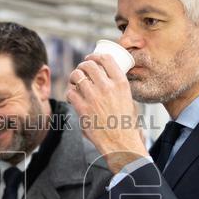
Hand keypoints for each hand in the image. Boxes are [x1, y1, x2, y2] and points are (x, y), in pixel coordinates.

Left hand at [67, 53, 147, 173]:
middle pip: (89, 65)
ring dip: (73, 77)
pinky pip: (70, 93)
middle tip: (81, 70)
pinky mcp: (83, 109)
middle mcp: (107, 87)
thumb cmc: (126, 124)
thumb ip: (117, 89)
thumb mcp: (128, 100)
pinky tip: (72, 96)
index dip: (95, 56)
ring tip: (74, 81)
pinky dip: (70, 92)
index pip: (106, 59)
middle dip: (82, 65)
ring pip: (77, 76)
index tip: (91, 58)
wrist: (121, 143)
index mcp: (121, 83)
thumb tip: (105, 79)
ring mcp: (94, 97)